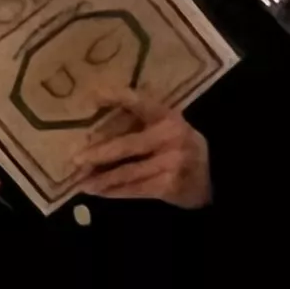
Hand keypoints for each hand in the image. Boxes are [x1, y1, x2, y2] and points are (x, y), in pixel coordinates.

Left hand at [80, 91, 212, 208]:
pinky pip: (134, 189)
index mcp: (167, 115)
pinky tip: (99, 191)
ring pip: (127, 171)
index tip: (91, 96)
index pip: (138, 101)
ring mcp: (171, 162)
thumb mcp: (167, 126)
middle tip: (74, 159)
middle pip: (126, 145)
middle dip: (97, 153)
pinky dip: (114, 191)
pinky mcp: (169, 185)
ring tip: (80, 181)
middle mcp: (170, 135)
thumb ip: (139, 121)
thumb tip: (94, 120)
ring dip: (100, 178)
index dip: (115, 96)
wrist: (214, 177)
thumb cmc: (180, 146)